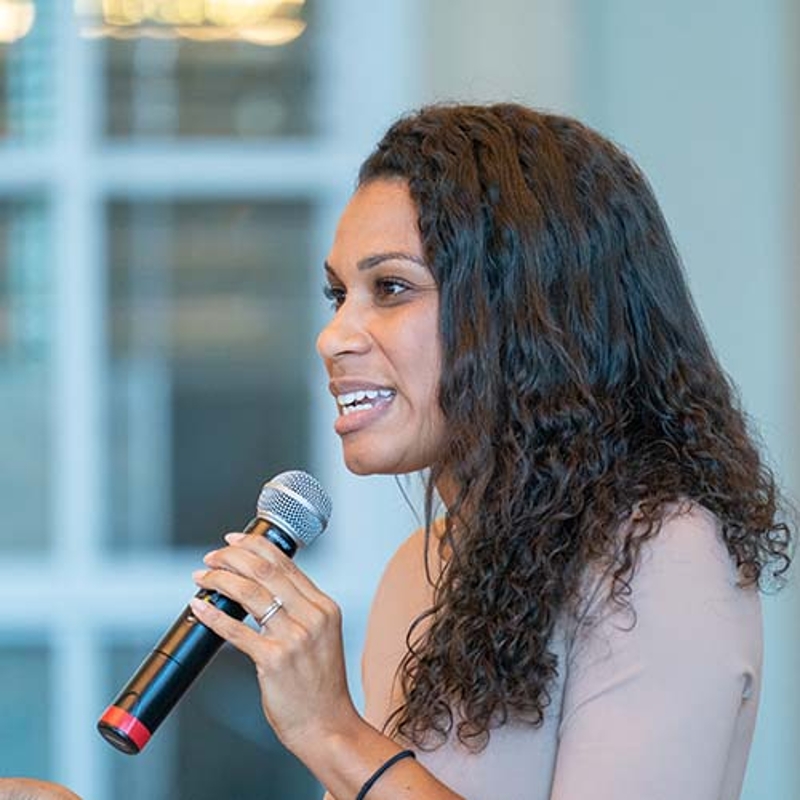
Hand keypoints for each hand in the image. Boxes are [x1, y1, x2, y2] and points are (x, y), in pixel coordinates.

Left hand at [189, 532, 359, 755]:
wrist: (328, 726)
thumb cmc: (320, 686)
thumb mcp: (320, 637)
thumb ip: (298, 611)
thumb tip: (258, 588)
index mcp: (323, 607)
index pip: (285, 562)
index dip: (253, 546)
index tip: (232, 541)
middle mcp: (312, 616)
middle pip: (265, 570)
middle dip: (231, 558)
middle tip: (211, 559)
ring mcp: (294, 637)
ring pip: (249, 592)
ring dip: (219, 580)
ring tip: (202, 578)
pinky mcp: (274, 660)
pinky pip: (236, 630)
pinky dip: (213, 615)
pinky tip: (199, 607)